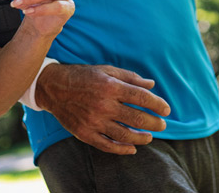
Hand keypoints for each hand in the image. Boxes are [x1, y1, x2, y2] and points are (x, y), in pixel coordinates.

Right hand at [35, 63, 170, 154]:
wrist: (52, 86)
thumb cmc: (81, 76)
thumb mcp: (105, 70)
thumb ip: (129, 77)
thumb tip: (151, 85)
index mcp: (110, 86)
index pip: (142, 98)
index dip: (158, 104)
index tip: (166, 109)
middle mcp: (103, 104)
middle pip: (137, 119)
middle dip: (155, 123)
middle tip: (161, 124)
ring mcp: (94, 121)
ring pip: (125, 135)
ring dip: (142, 138)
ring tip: (149, 136)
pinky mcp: (85, 133)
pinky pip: (108, 146)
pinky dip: (123, 149)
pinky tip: (132, 148)